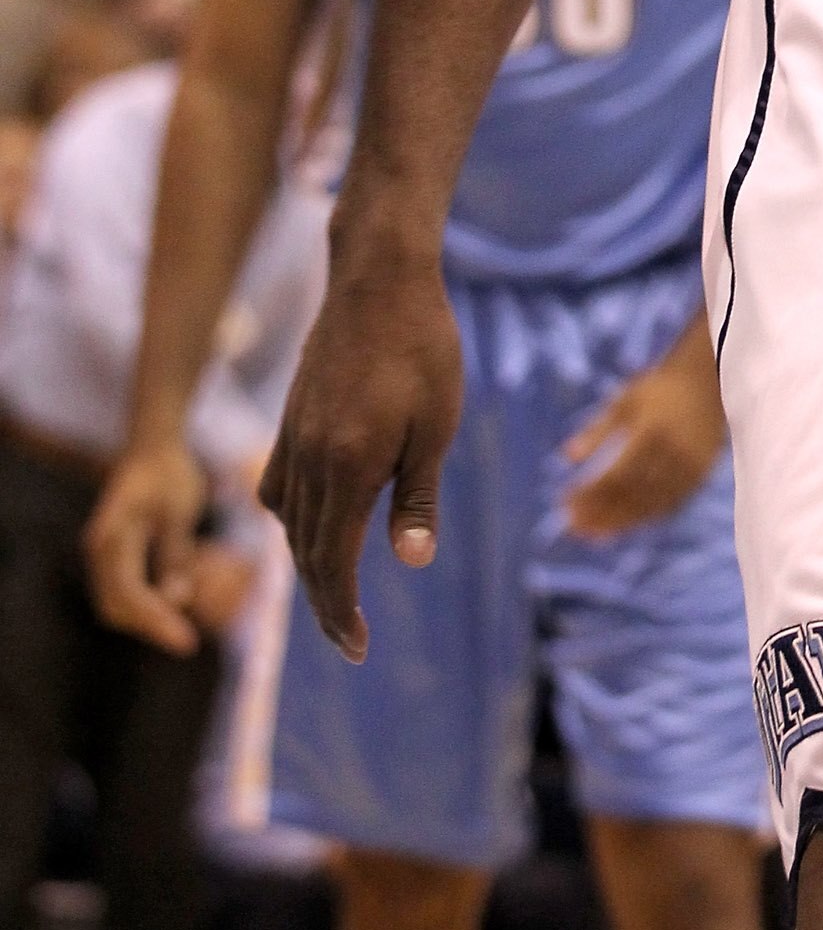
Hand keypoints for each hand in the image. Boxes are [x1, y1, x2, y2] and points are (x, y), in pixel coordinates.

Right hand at [85, 438, 209, 654]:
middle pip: (116, 606)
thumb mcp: (180, 508)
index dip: (157, 620)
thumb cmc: (170, 472)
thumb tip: (178, 599)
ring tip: (180, 631)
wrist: (152, 447)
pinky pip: (122, 593)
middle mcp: (99, 549)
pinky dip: (143, 607)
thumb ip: (176, 552)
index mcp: (113, 536)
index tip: (187, 642)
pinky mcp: (111, 558)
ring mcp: (101, 555)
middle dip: (150, 626)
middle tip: (187, 642)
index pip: (130, 592)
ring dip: (145, 620)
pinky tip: (171, 610)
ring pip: (115, 604)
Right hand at [259, 240, 462, 661]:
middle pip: (307, 554)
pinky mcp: (290, 419)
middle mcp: (309, 461)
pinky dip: (294, 520)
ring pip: (289, 525)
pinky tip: (314, 524)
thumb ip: (418, 497)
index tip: (358, 650)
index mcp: (347, 468)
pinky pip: (279, 488)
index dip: (343, 614)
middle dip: (327, 603)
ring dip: (310, 565)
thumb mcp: (436, 425)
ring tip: (336, 593)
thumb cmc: (423, 347)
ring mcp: (293, 438)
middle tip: (351, 639)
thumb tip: (410, 563)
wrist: (380, 278)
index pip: (333, 565)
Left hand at [560, 321, 724, 538]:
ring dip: (620, 522)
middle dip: (601, 512)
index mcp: (652, 429)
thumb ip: (598, 429)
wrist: (708, 380)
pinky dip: (645, 518)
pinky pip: (671, 505)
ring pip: (652, 504)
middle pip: (633, 493)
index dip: (591, 492)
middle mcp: (674, 451)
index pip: (617, 473)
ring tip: (593, 534)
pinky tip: (624, 524)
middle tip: (574, 526)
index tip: (565, 502)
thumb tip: (566, 456)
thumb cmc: (659, 389)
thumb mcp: (626, 400)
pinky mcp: (701, 475)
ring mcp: (690, 466)